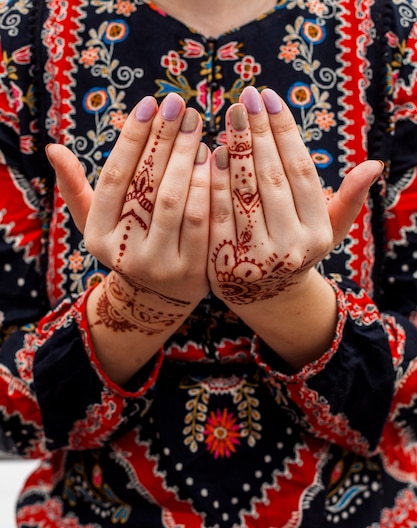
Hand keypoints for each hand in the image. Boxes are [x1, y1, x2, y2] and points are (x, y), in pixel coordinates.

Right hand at [48, 93, 210, 382]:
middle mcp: (126, 252)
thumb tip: (53, 148)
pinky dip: (208, 186)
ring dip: (186, 158)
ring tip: (196, 125)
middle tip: (179, 104)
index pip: (113, 178)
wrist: (157, 297)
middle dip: (164, 139)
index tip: (148, 103)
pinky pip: (202, 220)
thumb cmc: (128, 244)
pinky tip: (213, 157)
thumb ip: (77, 187)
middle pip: (146, 185)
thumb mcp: (98, 223)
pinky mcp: (192, 272)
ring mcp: (159, 264)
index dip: (131, 138)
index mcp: (98, 235)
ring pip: (174, 201)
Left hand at [208, 86, 382, 368]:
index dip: (284, 132)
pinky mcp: (223, 263)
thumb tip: (375, 166)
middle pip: (270, 178)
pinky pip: (217, 214)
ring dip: (235, 151)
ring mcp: (255, 257)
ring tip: (229, 116)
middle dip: (257, 133)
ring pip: (243, 194)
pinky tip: (210, 152)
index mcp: (317, 232)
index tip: (270, 98)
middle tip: (245, 97)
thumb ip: (349, 199)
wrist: (266, 296)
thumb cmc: (297, 250)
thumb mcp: (328, 230)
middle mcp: (289, 247)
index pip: (300, 172)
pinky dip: (213, 182)